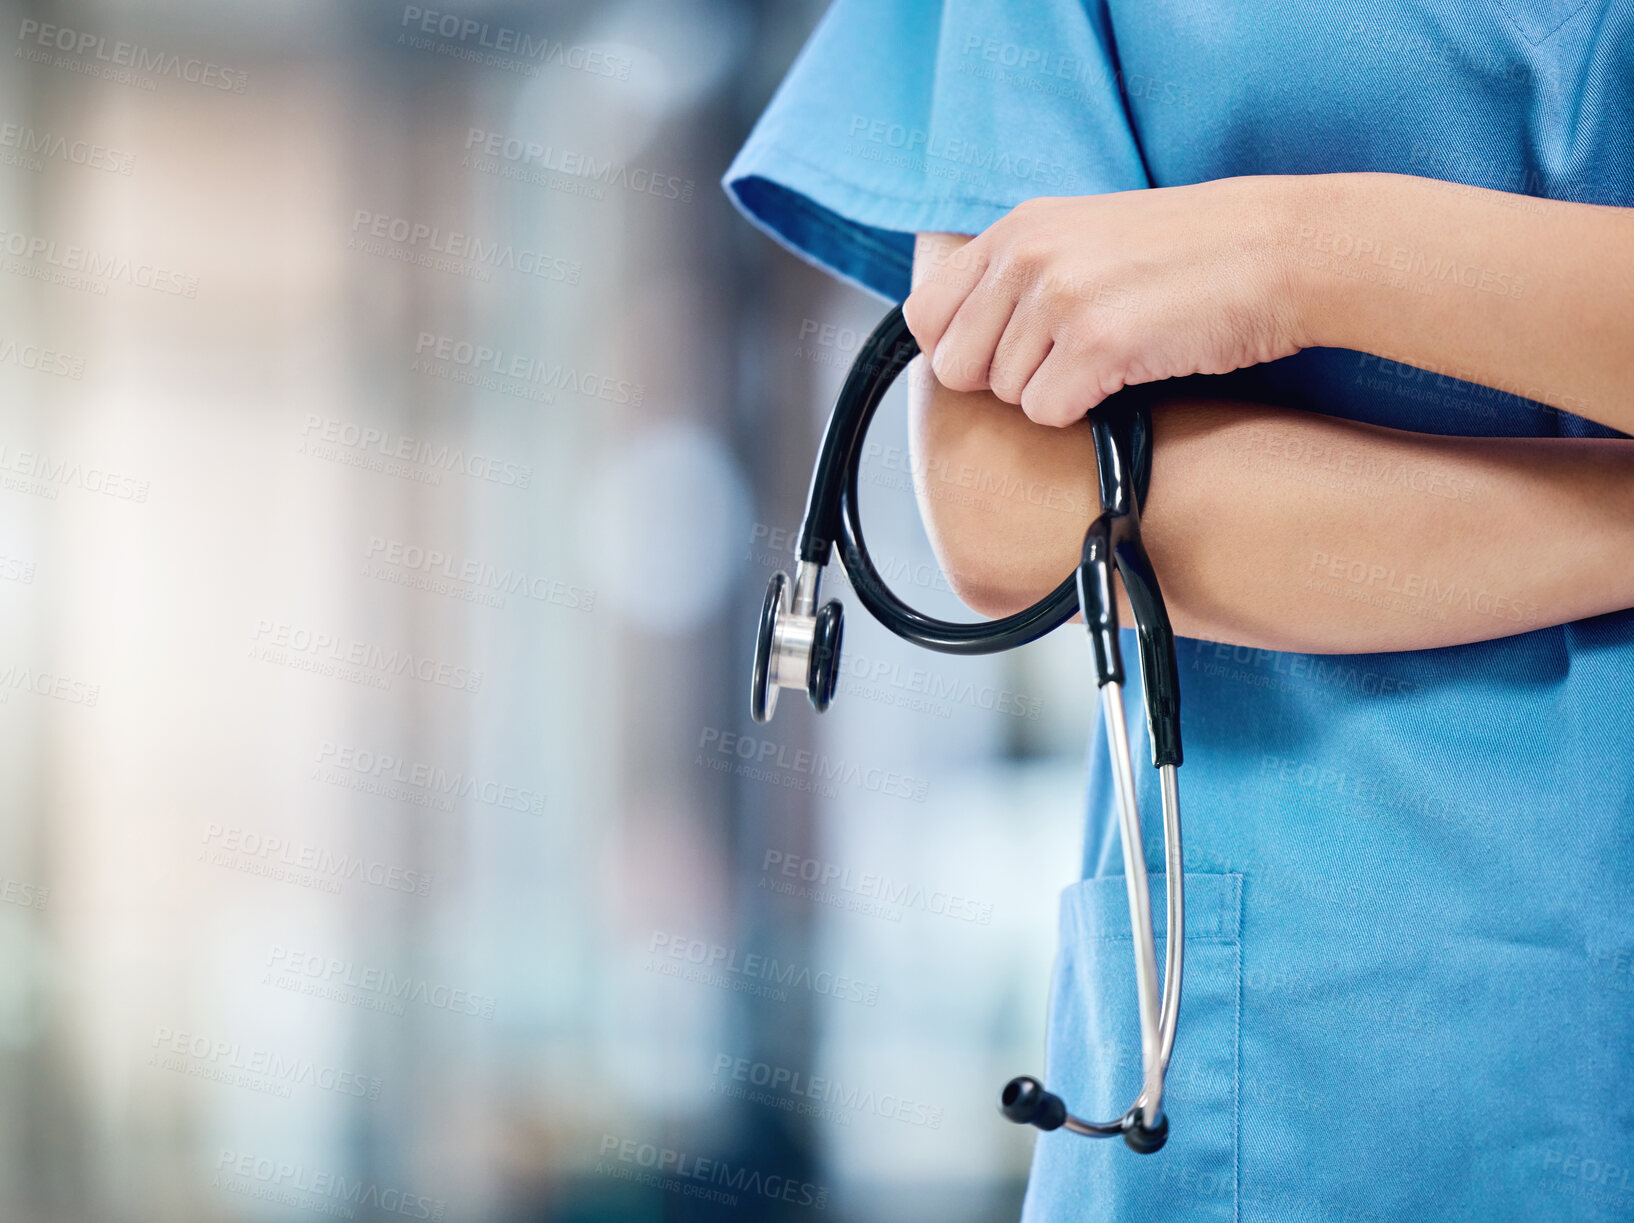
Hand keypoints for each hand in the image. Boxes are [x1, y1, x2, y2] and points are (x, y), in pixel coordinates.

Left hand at [902, 177, 1313, 425]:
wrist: (1279, 251)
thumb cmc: (1191, 254)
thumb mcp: (1084, 237)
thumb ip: (1017, 276)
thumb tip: (957, 345)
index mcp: (1017, 229)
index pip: (925, 315)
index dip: (960, 350)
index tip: (1004, 355)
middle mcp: (1027, 256)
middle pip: (957, 367)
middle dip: (1004, 382)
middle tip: (1064, 364)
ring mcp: (1059, 297)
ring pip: (1006, 396)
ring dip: (1056, 393)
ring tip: (1111, 356)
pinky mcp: (1096, 343)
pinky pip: (1046, 414)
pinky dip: (1084, 412)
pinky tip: (1126, 374)